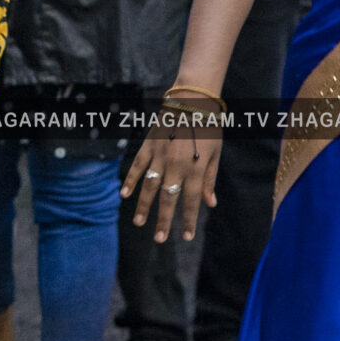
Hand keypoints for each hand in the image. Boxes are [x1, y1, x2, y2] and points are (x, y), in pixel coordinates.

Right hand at [123, 108, 223, 242]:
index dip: (188, 220)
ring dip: (144, 206)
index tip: (186, 237)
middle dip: (164, 221)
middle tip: (159, 239)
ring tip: (140, 223)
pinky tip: (124, 196)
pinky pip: (138, 166)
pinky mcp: (149, 146)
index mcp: (197, 168)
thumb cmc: (209, 128)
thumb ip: (210, 179)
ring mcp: (161, 156)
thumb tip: (210, 204)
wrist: (194, 101)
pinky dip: (130, 181)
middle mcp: (177, 165)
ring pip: (150, 186)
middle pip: (169, 198)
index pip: (192, 201)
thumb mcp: (216, 154)